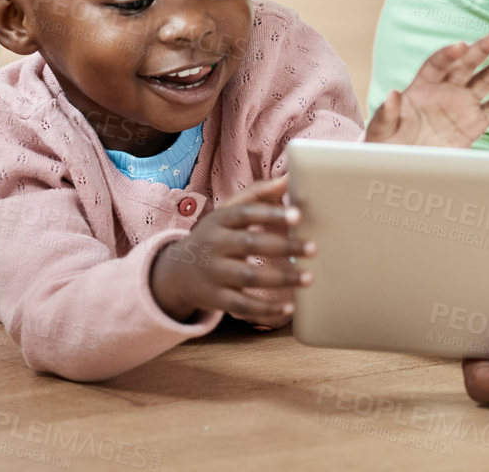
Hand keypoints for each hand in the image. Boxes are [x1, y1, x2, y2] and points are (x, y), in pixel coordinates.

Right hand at [149, 177, 313, 326]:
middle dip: (283, 246)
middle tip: (313, 248)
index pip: (245, 213)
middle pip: (250, 244)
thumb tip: (288, 178)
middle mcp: (215, 245)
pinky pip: (242, 306)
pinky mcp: (216, 299)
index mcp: (220, 220)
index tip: (298, 215)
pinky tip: (290, 308)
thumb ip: (258, 195)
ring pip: (248, 276)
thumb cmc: (215, 236)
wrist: (176, 272)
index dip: (271, 213)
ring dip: (280, 278)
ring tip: (308, 278)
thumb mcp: (228, 213)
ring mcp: (214, 273)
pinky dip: (266, 309)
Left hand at [364, 29, 488, 148]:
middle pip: (467, 64)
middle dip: (483, 49)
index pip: (436, 64)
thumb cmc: (387, 143)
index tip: (460, 46)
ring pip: (486, 80)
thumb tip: (392, 94)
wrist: (401, 164)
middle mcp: (445, 89)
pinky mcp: (474, 123)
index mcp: (421, 86)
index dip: (448, 55)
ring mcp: (462, 104)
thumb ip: (386, 113)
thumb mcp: (380, 130)